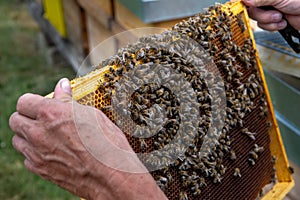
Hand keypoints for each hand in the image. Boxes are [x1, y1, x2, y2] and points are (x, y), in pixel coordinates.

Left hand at [9, 78, 165, 199]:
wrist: (111, 176)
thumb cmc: (106, 144)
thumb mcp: (91, 115)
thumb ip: (69, 100)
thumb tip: (62, 86)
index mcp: (51, 113)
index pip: (24, 101)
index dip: (34, 101)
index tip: (43, 103)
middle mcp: (39, 133)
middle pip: (15, 119)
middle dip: (27, 116)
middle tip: (44, 118)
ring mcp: (37, 153)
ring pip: (18, 139)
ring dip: (28, 134)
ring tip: (47, 135)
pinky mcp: (40, 169)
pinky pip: (27, 157)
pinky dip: (34, 152)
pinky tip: (52, 150)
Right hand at [242, 0, 299, 30]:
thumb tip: (244, 0)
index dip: (242, 4)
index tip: (240, 8)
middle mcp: (264, 0)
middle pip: (250, 10)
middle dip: (262, 14)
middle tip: (273, 13)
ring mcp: (268, 10)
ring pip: (257, 20)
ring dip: (269, 21)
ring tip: (281, 17)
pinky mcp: (272, 20)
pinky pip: (264, 26)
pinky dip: (273, 26)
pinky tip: (282, 22)